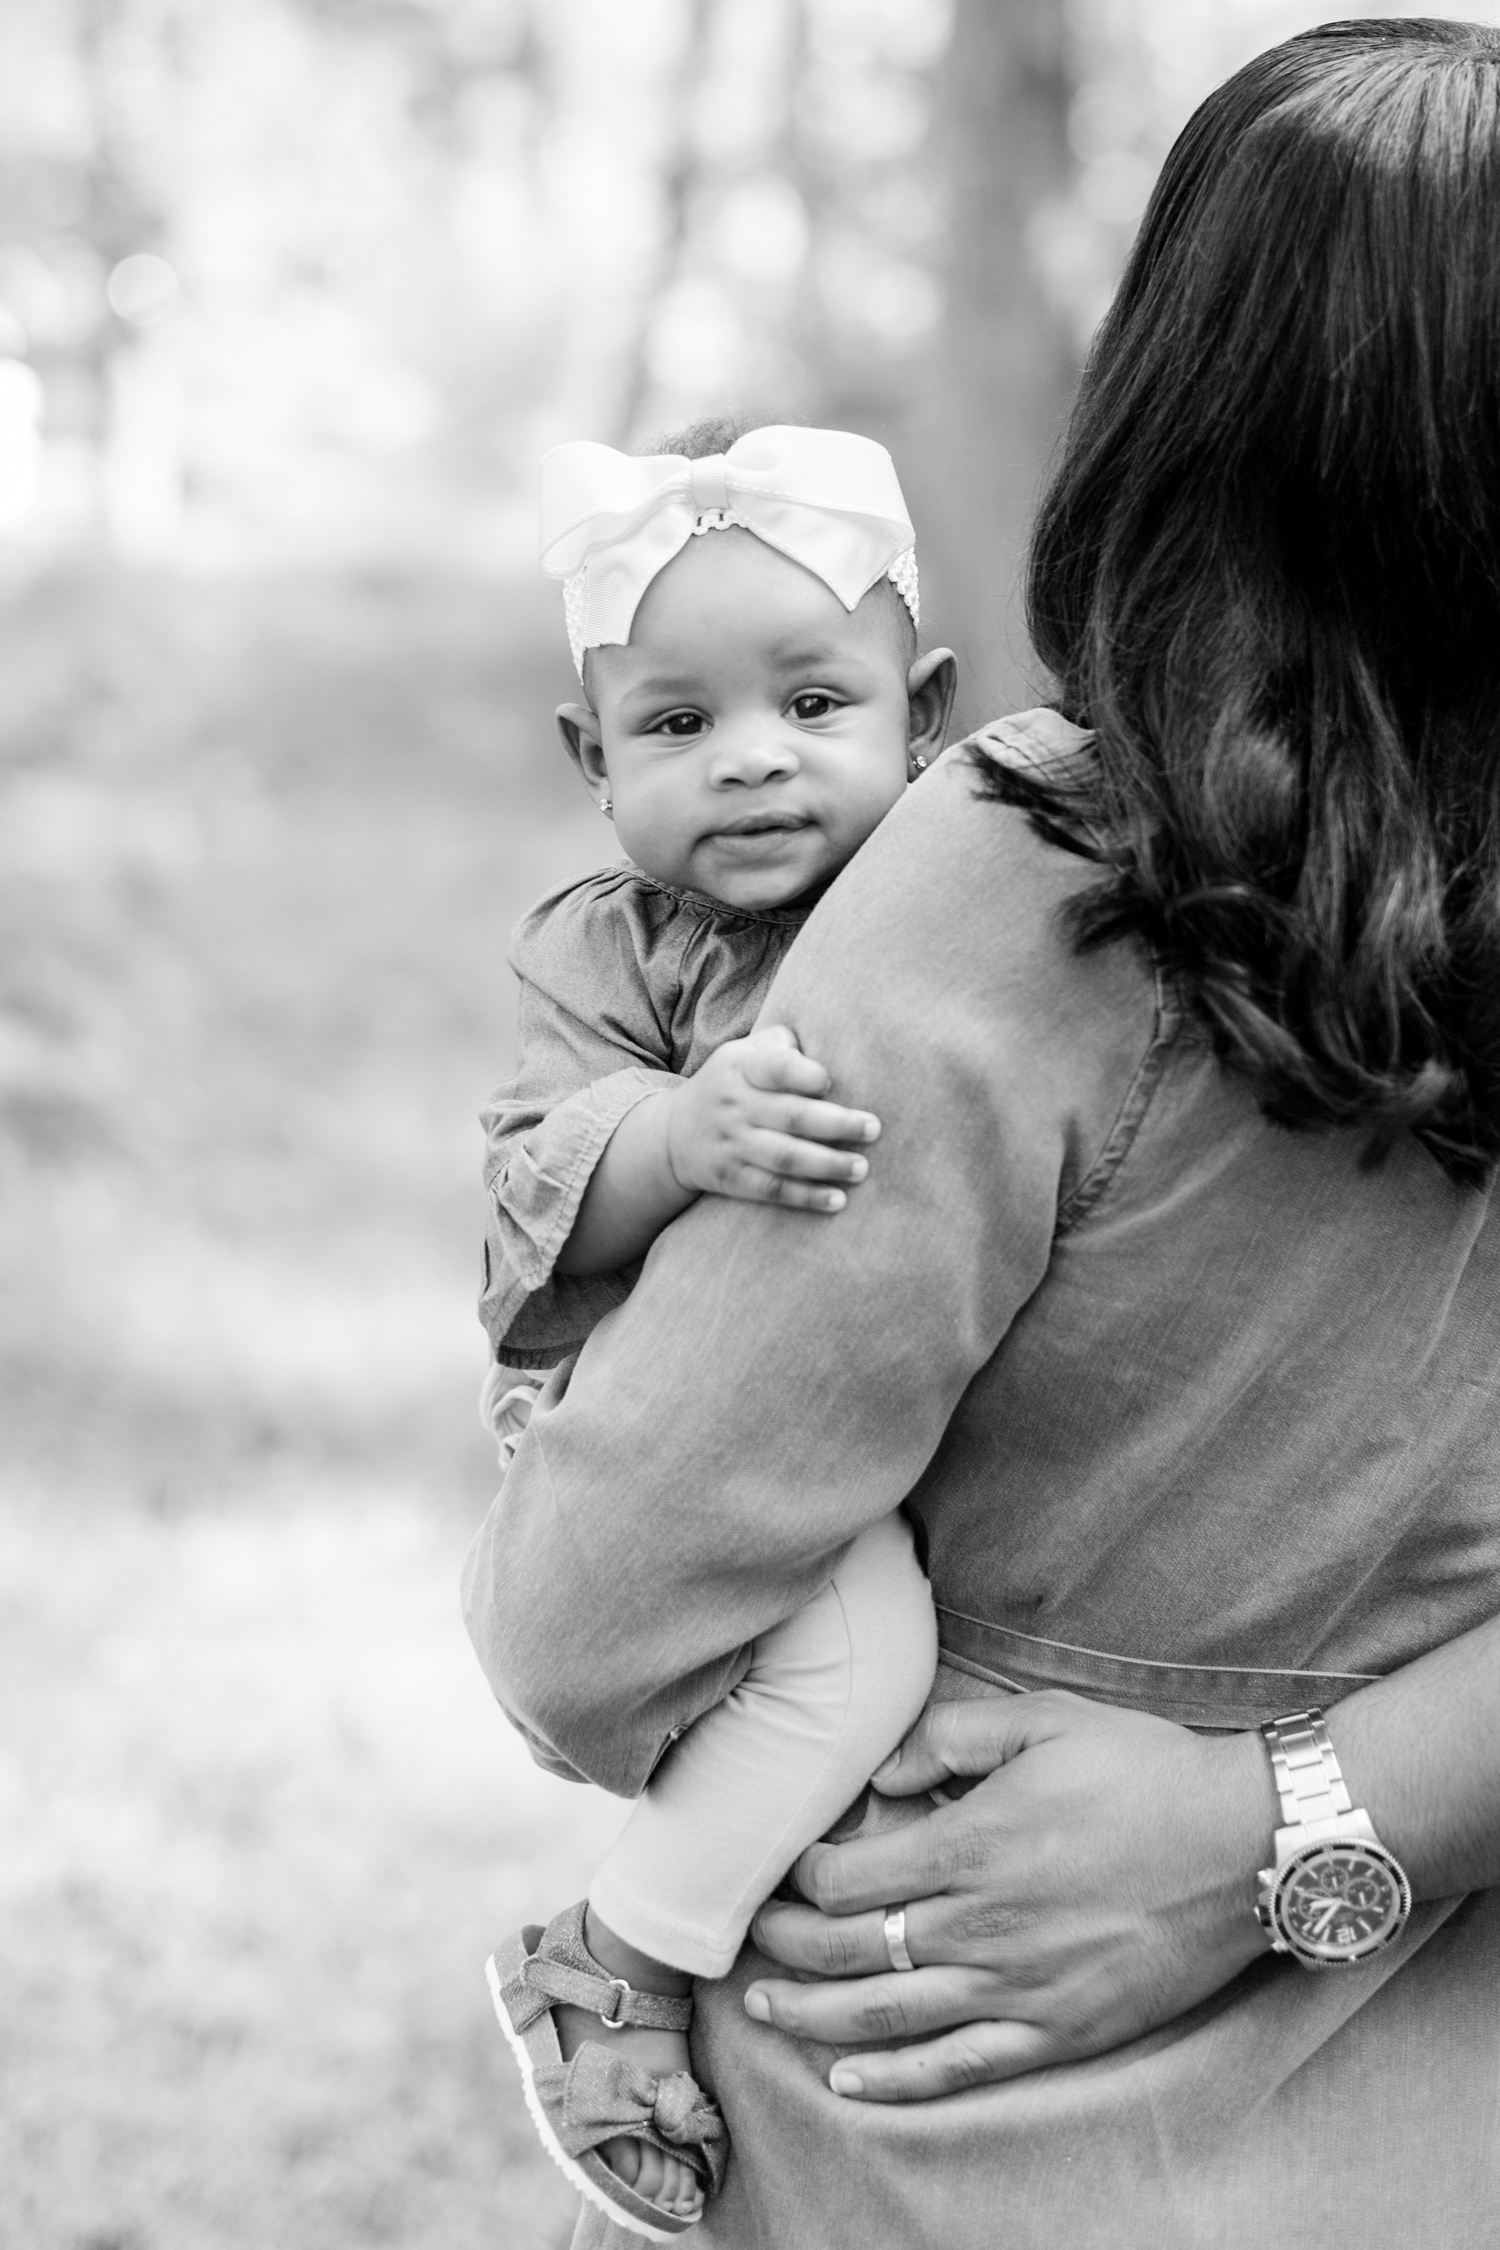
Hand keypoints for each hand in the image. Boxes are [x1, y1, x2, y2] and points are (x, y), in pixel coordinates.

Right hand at [665, 1024, 879, 1210]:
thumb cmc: (731, 1084)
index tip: (831, 1082)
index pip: (775, 1067)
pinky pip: (771, 1189)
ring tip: (861, 1168)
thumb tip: (834, 1045)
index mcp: (740, 1067)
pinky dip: (806, 1197)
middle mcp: (734, 1105)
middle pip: (790, 1116)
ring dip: (827, 1164)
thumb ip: (783, 1045)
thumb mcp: (743, 1053)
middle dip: (836, 1123)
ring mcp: (731, 1144)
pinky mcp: (730, 1179)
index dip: (804, 1074)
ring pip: (784, 1157)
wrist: (671, 1134)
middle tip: (874, 1129)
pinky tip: (838, 1200)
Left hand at [744, 1692, 1275, 2101]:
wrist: (1245, 1843)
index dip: (802, 1877)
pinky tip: (849, 2081)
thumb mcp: (1045, 1718)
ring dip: (814, 2020)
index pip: (849, 1879)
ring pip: (888, 2018)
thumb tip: (881, 1774)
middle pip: (850, 1952)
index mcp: (973, 1844)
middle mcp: (983, 1925)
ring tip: (768, 2013)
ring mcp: (1020, 1988)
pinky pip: (960, 2068)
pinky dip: (896, 2081)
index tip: (787, 1870)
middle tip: (753, 1944)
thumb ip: (950, 1737)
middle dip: (788, 1949)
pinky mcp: (1060, 2031)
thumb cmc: (1145, 1771)